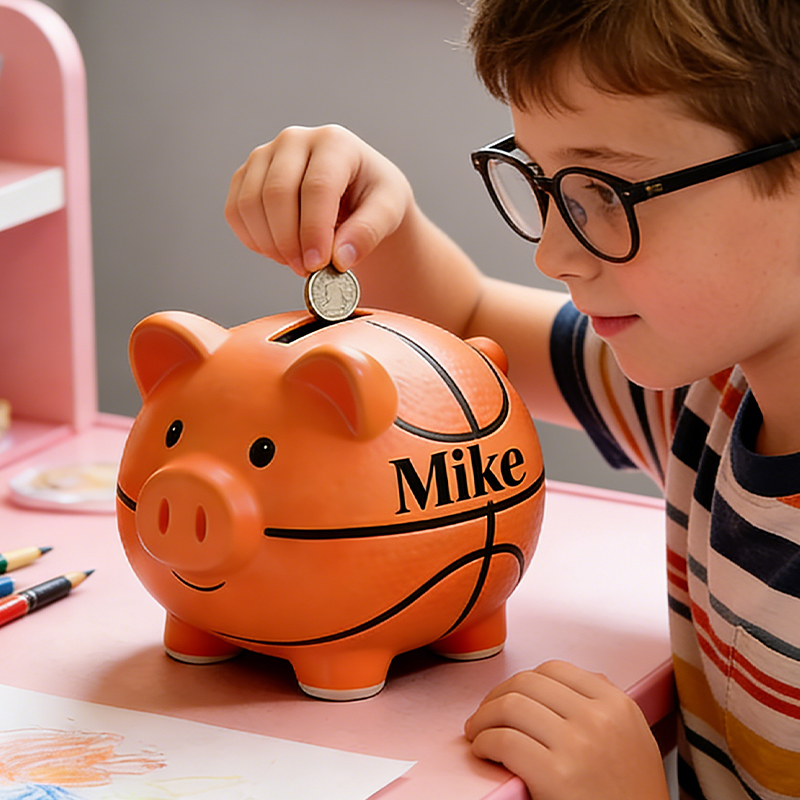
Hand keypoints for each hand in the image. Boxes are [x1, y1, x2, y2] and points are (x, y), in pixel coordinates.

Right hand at [225, 124, 413, 276]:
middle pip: (277, 193)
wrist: (356, 192)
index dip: (314, 230)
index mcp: (334, 142)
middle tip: (307, 270)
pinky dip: (253, 240)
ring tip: (297, 263)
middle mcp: (294, 140)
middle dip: (289, 241)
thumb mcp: (389, 211)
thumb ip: (369, 232)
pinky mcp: (246, 176)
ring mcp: (265, 155)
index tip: (318, 265)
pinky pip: (235, 211)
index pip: (316, 187)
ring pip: (250, 203)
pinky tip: (279, 252)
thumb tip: (340, 258)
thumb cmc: (373, 197)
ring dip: (270, 244)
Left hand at [464, 660, 669, 799]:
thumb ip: (602, 705)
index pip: (554, 669)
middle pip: (527, 684)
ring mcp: (577, 745)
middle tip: (485, 715)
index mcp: (618, 705)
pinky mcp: (555, 776)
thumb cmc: (631, 795)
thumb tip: (559, 682)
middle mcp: (599, 718)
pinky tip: (483, 752)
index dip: (522, 681)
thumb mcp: (632, 738)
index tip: (509, 696)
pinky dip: (484, 742)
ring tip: (477, 733)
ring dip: (483, 718)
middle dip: (496, 696)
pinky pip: (503, 741)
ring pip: (510, 707)